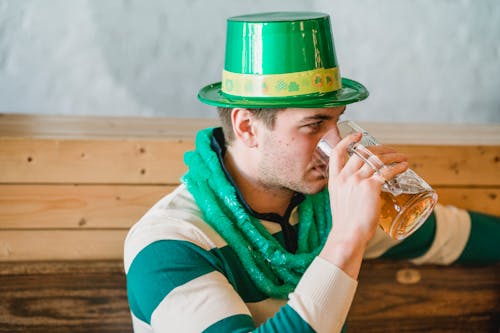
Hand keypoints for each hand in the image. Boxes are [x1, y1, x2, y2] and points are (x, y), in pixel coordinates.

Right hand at [319, 131, 407, 277]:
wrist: (348, 235)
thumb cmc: (346, 224)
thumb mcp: (340, 202)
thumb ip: (348, 193)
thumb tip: (361, 193)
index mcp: (334, 180)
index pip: (337, 153)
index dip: (347, 141)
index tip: (357, 136)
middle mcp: (345, 176)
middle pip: (362, 153)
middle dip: (379, 149)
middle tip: (390, 150)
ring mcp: (357, 180)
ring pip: (377, 160)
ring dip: (393, 156)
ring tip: (402, 157)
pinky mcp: (371, 187)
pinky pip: (387, 172)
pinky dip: (398, 167)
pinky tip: (404, 166)